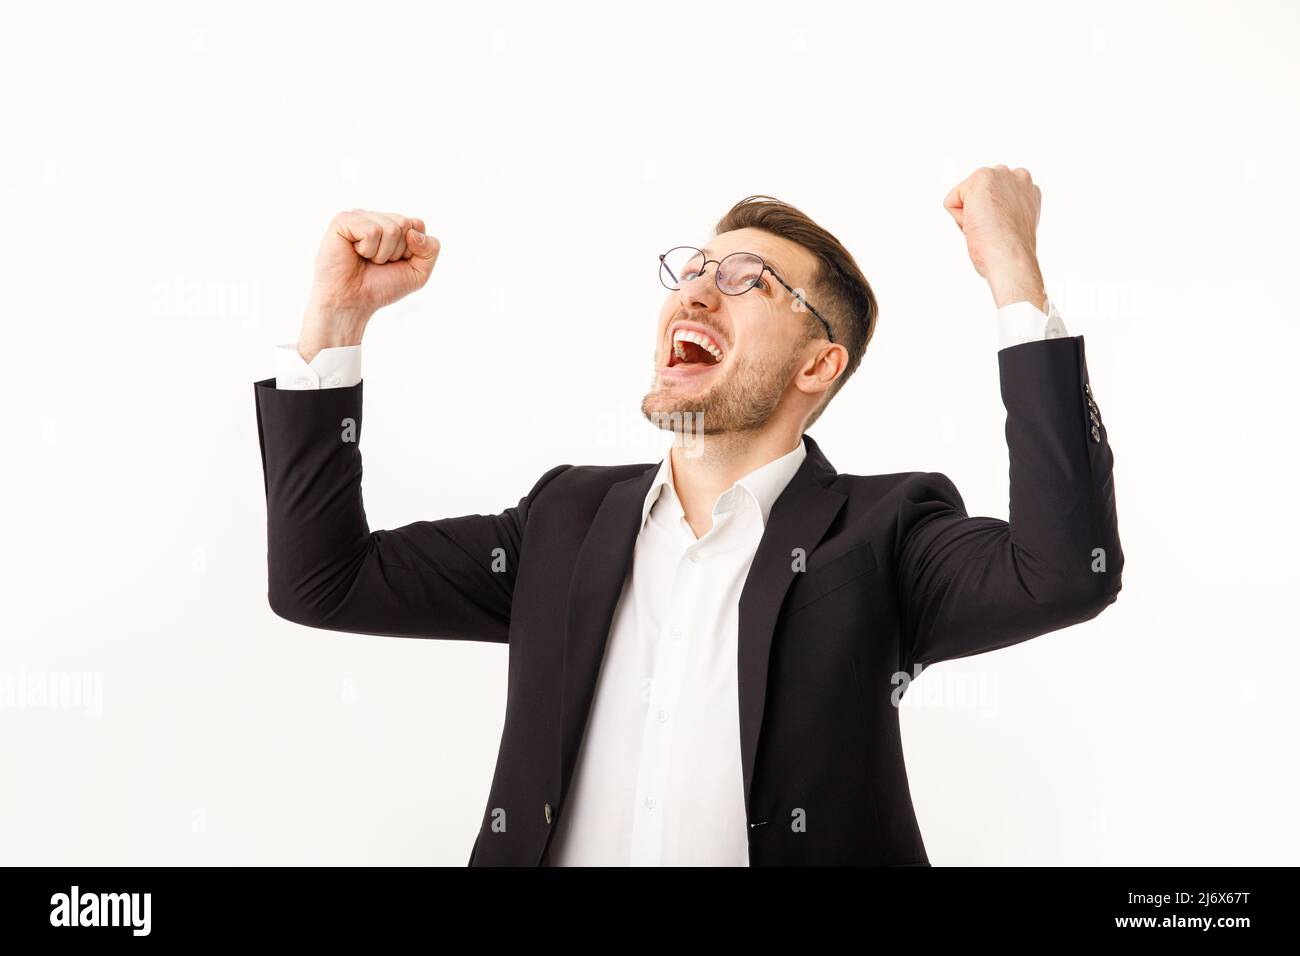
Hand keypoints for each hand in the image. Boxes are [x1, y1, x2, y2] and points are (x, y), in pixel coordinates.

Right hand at [298, 209, 440, 361]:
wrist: (351, 302)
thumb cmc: (380, 287)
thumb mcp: (418, 272)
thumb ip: (430, 250)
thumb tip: (413, 232)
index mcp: (392, 225)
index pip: (417, 224)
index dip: (412, 249)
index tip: (395, 262)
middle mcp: (376, 217)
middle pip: (406, 225)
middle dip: (397, 252)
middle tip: (377, 263)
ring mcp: (359, 216)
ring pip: (391, 229)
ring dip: (382, 254)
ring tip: (366, 259)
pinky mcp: (343, 220)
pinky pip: (372, 231)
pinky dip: (367, 250)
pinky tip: (355, 253)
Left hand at [943, 166, 1045, 309]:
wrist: (1011, 257)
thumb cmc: (1010, 254)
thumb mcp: (1013, 227)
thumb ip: (1005, 213)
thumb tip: (989, 216)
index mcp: (1028, 190)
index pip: (992, 200)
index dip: (991, 220)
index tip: (1003, 231)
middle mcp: (1019, 176)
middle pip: (977, 196)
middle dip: (980, 214)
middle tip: (994, 230)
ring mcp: (1001, 174)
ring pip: (964, 197)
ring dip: (969, 216)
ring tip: (987, 228)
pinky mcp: (982, 177)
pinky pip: (951, 201)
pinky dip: (958, 218)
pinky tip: (977, 224)